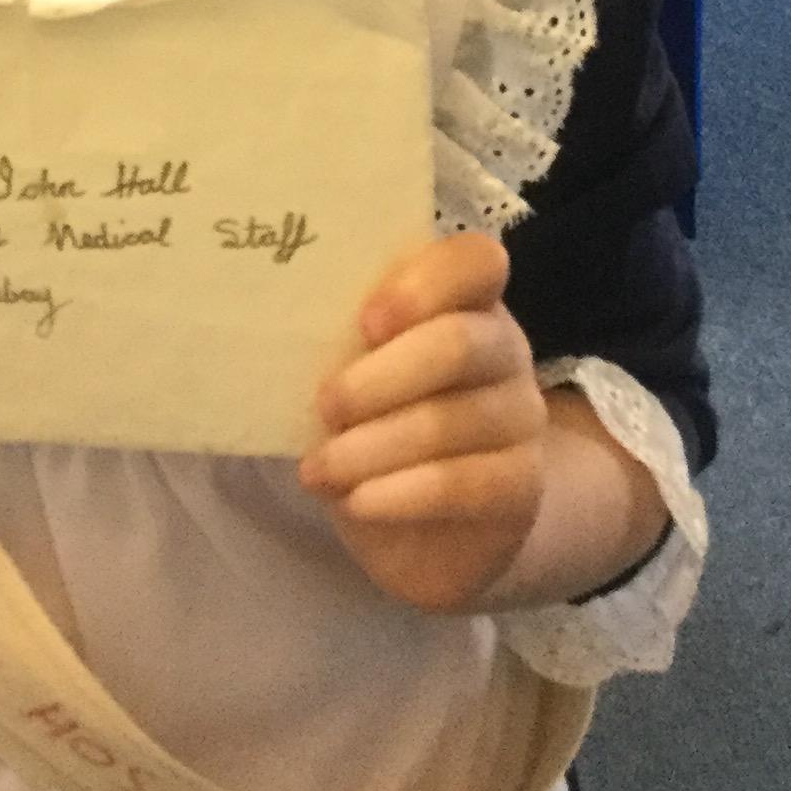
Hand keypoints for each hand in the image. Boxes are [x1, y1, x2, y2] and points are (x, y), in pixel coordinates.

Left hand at [298, 234, 547, 613]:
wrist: (428, 529)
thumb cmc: (376, 425)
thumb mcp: (353, 375)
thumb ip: (336, 342)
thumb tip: (268, 327)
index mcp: (464, 301)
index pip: (475, 261)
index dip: (422, 285)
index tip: (365, 322)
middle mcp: (505, 350)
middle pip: (460, 344)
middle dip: (382, 377)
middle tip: (326, 405)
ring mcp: (521, 418)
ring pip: (452, 422)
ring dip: (373, 447)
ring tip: (318, 470)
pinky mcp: (522, 486)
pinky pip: (464, 484)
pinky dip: (401, 494)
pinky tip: (356, 502)